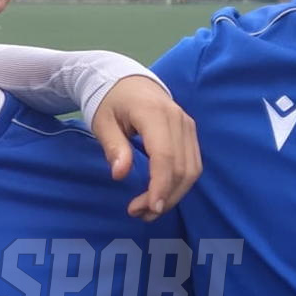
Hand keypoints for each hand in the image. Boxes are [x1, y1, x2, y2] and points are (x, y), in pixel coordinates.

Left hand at [90, 78, 200, 220]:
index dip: (160, 186)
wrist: (128, 81)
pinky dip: (179, 185)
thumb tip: (119, 174)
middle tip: (138, 213)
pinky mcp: (190, 133)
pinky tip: (161, 196)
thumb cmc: (111, 102)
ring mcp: (188, 125)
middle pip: (182, 168)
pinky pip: (192, 164)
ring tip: (148, 211)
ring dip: (173, 195)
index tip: (149, 209)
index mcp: (154, 114)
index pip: (164, 156)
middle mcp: (178, 119)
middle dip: (164, 197)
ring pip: (192, 170)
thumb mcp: (103, 122)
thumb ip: (113, 147)